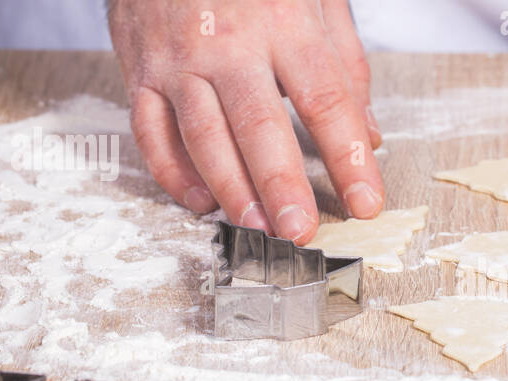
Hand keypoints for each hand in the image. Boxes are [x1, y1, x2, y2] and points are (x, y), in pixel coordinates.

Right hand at [108, 0, 383, 243]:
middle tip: (303, 232)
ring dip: (231, 189)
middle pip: (259, 127)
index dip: (348, 158)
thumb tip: (369, 135)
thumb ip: (344, 64)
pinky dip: (173, 173)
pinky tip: (202, 202)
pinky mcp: (139, 69)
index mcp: (284, 21)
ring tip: (258, 227)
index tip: (367, 202)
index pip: (326, 101)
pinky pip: (151, 131)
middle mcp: (229, 43)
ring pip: (203, 135)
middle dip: (283, 186)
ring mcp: (178, 58)